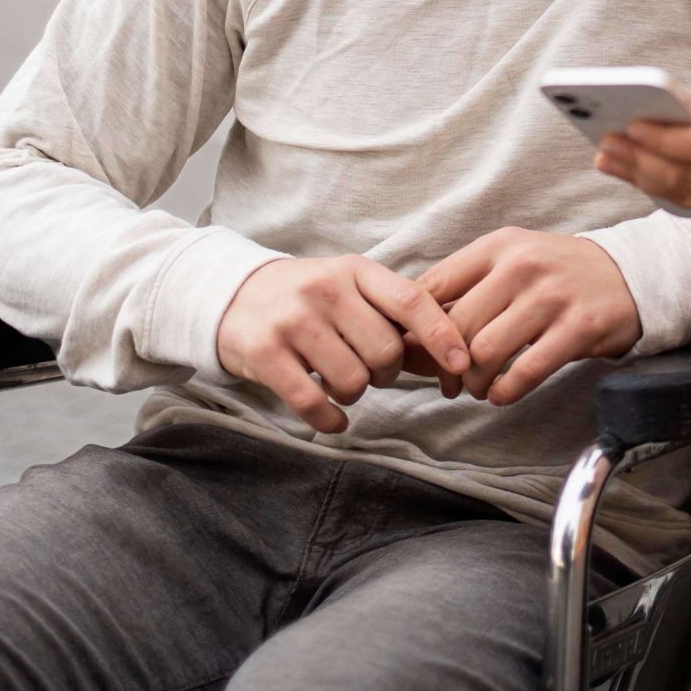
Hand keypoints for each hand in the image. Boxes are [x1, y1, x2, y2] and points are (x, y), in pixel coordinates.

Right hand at [216, 255, 472, 433]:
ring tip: (339, 382)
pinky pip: (312, 402)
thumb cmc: (306, 298)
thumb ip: (391, 314)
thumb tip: (451, 355)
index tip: (461, 364)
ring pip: (353, 381)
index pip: (411, 301)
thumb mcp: (348, 286)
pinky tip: (331, 418)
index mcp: (355, 270)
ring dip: (354, 394)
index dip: (442, 335)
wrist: (229, 294)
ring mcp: (293, 321)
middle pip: (385, 352)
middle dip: (386, 374)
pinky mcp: (264, 353)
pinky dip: (329, 420)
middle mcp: (325, 289)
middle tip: (369, 371)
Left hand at [416, 228, 644, 406]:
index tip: (416, 352)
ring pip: (486, 352)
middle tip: (449, 382)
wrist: (628, 274)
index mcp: (497, 246)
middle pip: (457, 327)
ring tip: (477, 388)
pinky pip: (526, 371)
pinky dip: (505, 392)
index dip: (416, 328)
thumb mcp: (512, 259)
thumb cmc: (556, 274)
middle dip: (445, 365)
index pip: (434, 287)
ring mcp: (552, 296)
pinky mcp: (579, 327)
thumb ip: (467, 287)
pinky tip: (502, 395)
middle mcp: (522, 266)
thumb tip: (411, 329)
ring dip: (474, 382)